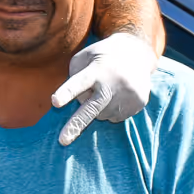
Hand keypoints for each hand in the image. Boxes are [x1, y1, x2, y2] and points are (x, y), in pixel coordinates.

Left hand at [51, 31, 156, 145]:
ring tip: (105, 90)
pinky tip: (115, 95)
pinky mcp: (138, 103)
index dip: (67, 93)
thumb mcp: (85, 56)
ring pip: (101, 115)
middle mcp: (114, 82)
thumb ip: (75, 76)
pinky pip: (115, 117)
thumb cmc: (102, 56)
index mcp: (97, 69)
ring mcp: (128, 94)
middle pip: (92, 108)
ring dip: (97, 108)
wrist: (138, 52)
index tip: (55, 102)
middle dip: (76, 125)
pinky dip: (110, 110)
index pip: (79, 82)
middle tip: (62, 141)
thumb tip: (75, 103)